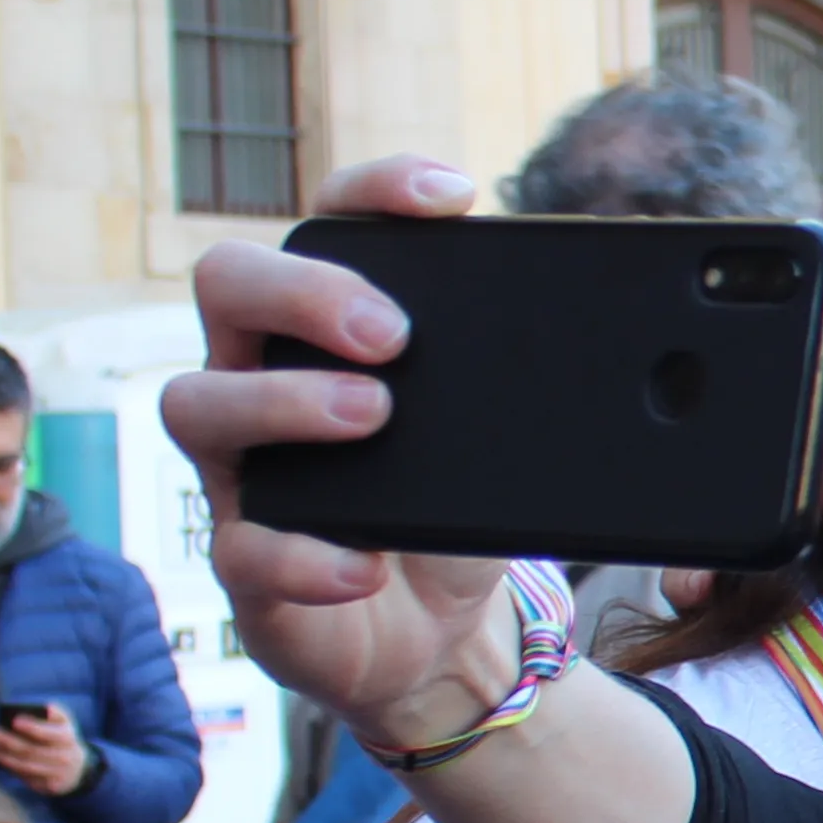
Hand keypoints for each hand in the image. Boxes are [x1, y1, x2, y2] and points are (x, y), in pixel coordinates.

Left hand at [0, 703, 89, 796]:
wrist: (76, 770)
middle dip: (7, 741)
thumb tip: (45, 708)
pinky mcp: (46, 786)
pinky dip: (7, 766)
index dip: (33, 727)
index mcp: (67, 738)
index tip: (15, 721)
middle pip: (31, 750)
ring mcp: (55, 774)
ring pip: (25, 765)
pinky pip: (23, 776)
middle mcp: (63, 758)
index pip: (50, 734)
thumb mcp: (65, 725)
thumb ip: (55, 714)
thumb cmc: (62, 740)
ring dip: (2, 756)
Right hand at [159, 157, 526, 747]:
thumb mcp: (493, 430)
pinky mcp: (245, 557)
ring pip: (197, 402)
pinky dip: (305, 555)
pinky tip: (362, 564)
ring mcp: (242, 465)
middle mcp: (261, 375)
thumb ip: (519, 374)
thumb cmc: (454, 506)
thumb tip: (626, 339)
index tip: (453, 199)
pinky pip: (244, 548)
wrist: (435, 632)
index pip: (326, 221)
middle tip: (393, 333)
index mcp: (322, 325)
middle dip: (306, 290)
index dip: (374, 191)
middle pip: (228, 282)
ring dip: (284, 401)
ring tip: (372, 416)